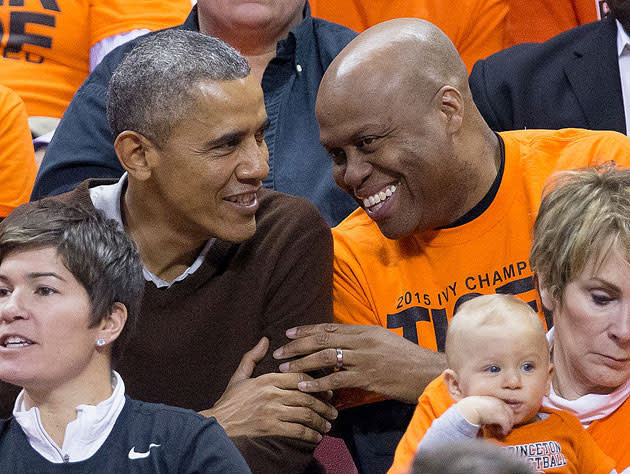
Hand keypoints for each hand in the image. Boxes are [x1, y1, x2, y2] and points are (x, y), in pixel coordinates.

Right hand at [201, 337, 337, 442]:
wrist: (218, 424)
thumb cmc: (229, 401)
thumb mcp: (239, 376)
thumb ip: (253, 357)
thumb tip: (265, 339)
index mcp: (267, 379)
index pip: (299, 376)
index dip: (316, 382)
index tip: (325, 389)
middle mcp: (272, 393)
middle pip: (306, 396)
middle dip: (323, 404)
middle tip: (333, 410)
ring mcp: (272, 411)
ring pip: (305, 413)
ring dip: (320, 420)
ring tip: (328, 425)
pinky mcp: (271, 428)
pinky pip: (297, 430)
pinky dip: (310, 434)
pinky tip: (316, 437)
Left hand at [273, 323, 446, 402]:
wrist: (427, 371)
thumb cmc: (407, 357)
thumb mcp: (384, 340)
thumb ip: (362, 340)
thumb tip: (342, 341)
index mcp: (365, 330)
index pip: (329, 327)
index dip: (307, 329)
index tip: (289, 332)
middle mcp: (362, 341)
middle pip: (322, 339)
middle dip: (298, 344)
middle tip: (280, 351)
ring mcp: (363, 358)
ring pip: (325, 357)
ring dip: (302, 362)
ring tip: (285, 368)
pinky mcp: (366, 377)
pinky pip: (336, 379)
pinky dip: (317, 382)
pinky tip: (304, 386)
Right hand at [456, 396, 514, 436]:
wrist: (467, 410)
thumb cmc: (469, 408)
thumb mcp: (479, 405)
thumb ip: (485, 408)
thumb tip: (489, 417)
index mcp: (493, 397)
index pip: (504, 406)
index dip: (504, 414)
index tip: (500, 421)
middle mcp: (498, 401)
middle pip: (509, 412)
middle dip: (508, 420)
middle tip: (504, 427)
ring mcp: (500, 409)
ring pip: (510, 419)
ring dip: (507, 426)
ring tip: (502, 431)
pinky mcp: (500, 416)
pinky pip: (507, 425)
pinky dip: (505, 430)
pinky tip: (502, 433)